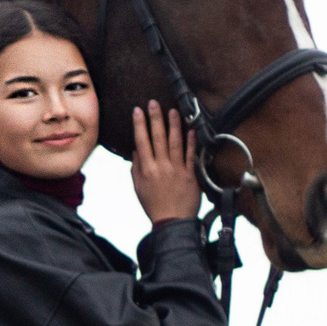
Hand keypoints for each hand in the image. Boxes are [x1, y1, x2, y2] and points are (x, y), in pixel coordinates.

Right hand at [130, 100, 199, 224]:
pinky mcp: (190, 175)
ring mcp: (176, 170)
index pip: (141, 141)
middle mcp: (160, 167)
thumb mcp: (139, 188)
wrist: (172, 222)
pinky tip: (190, 129)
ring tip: (172, 110)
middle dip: (155, 118)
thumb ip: (136, 168)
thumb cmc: (154, 206)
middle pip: (157, 138)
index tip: (138, 111)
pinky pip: (190, 155)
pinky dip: (191, 141)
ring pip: (174, 142)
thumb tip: (135, 150)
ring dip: (173, 124)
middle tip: (153, 103)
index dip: (139, 125)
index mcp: (146, 169)